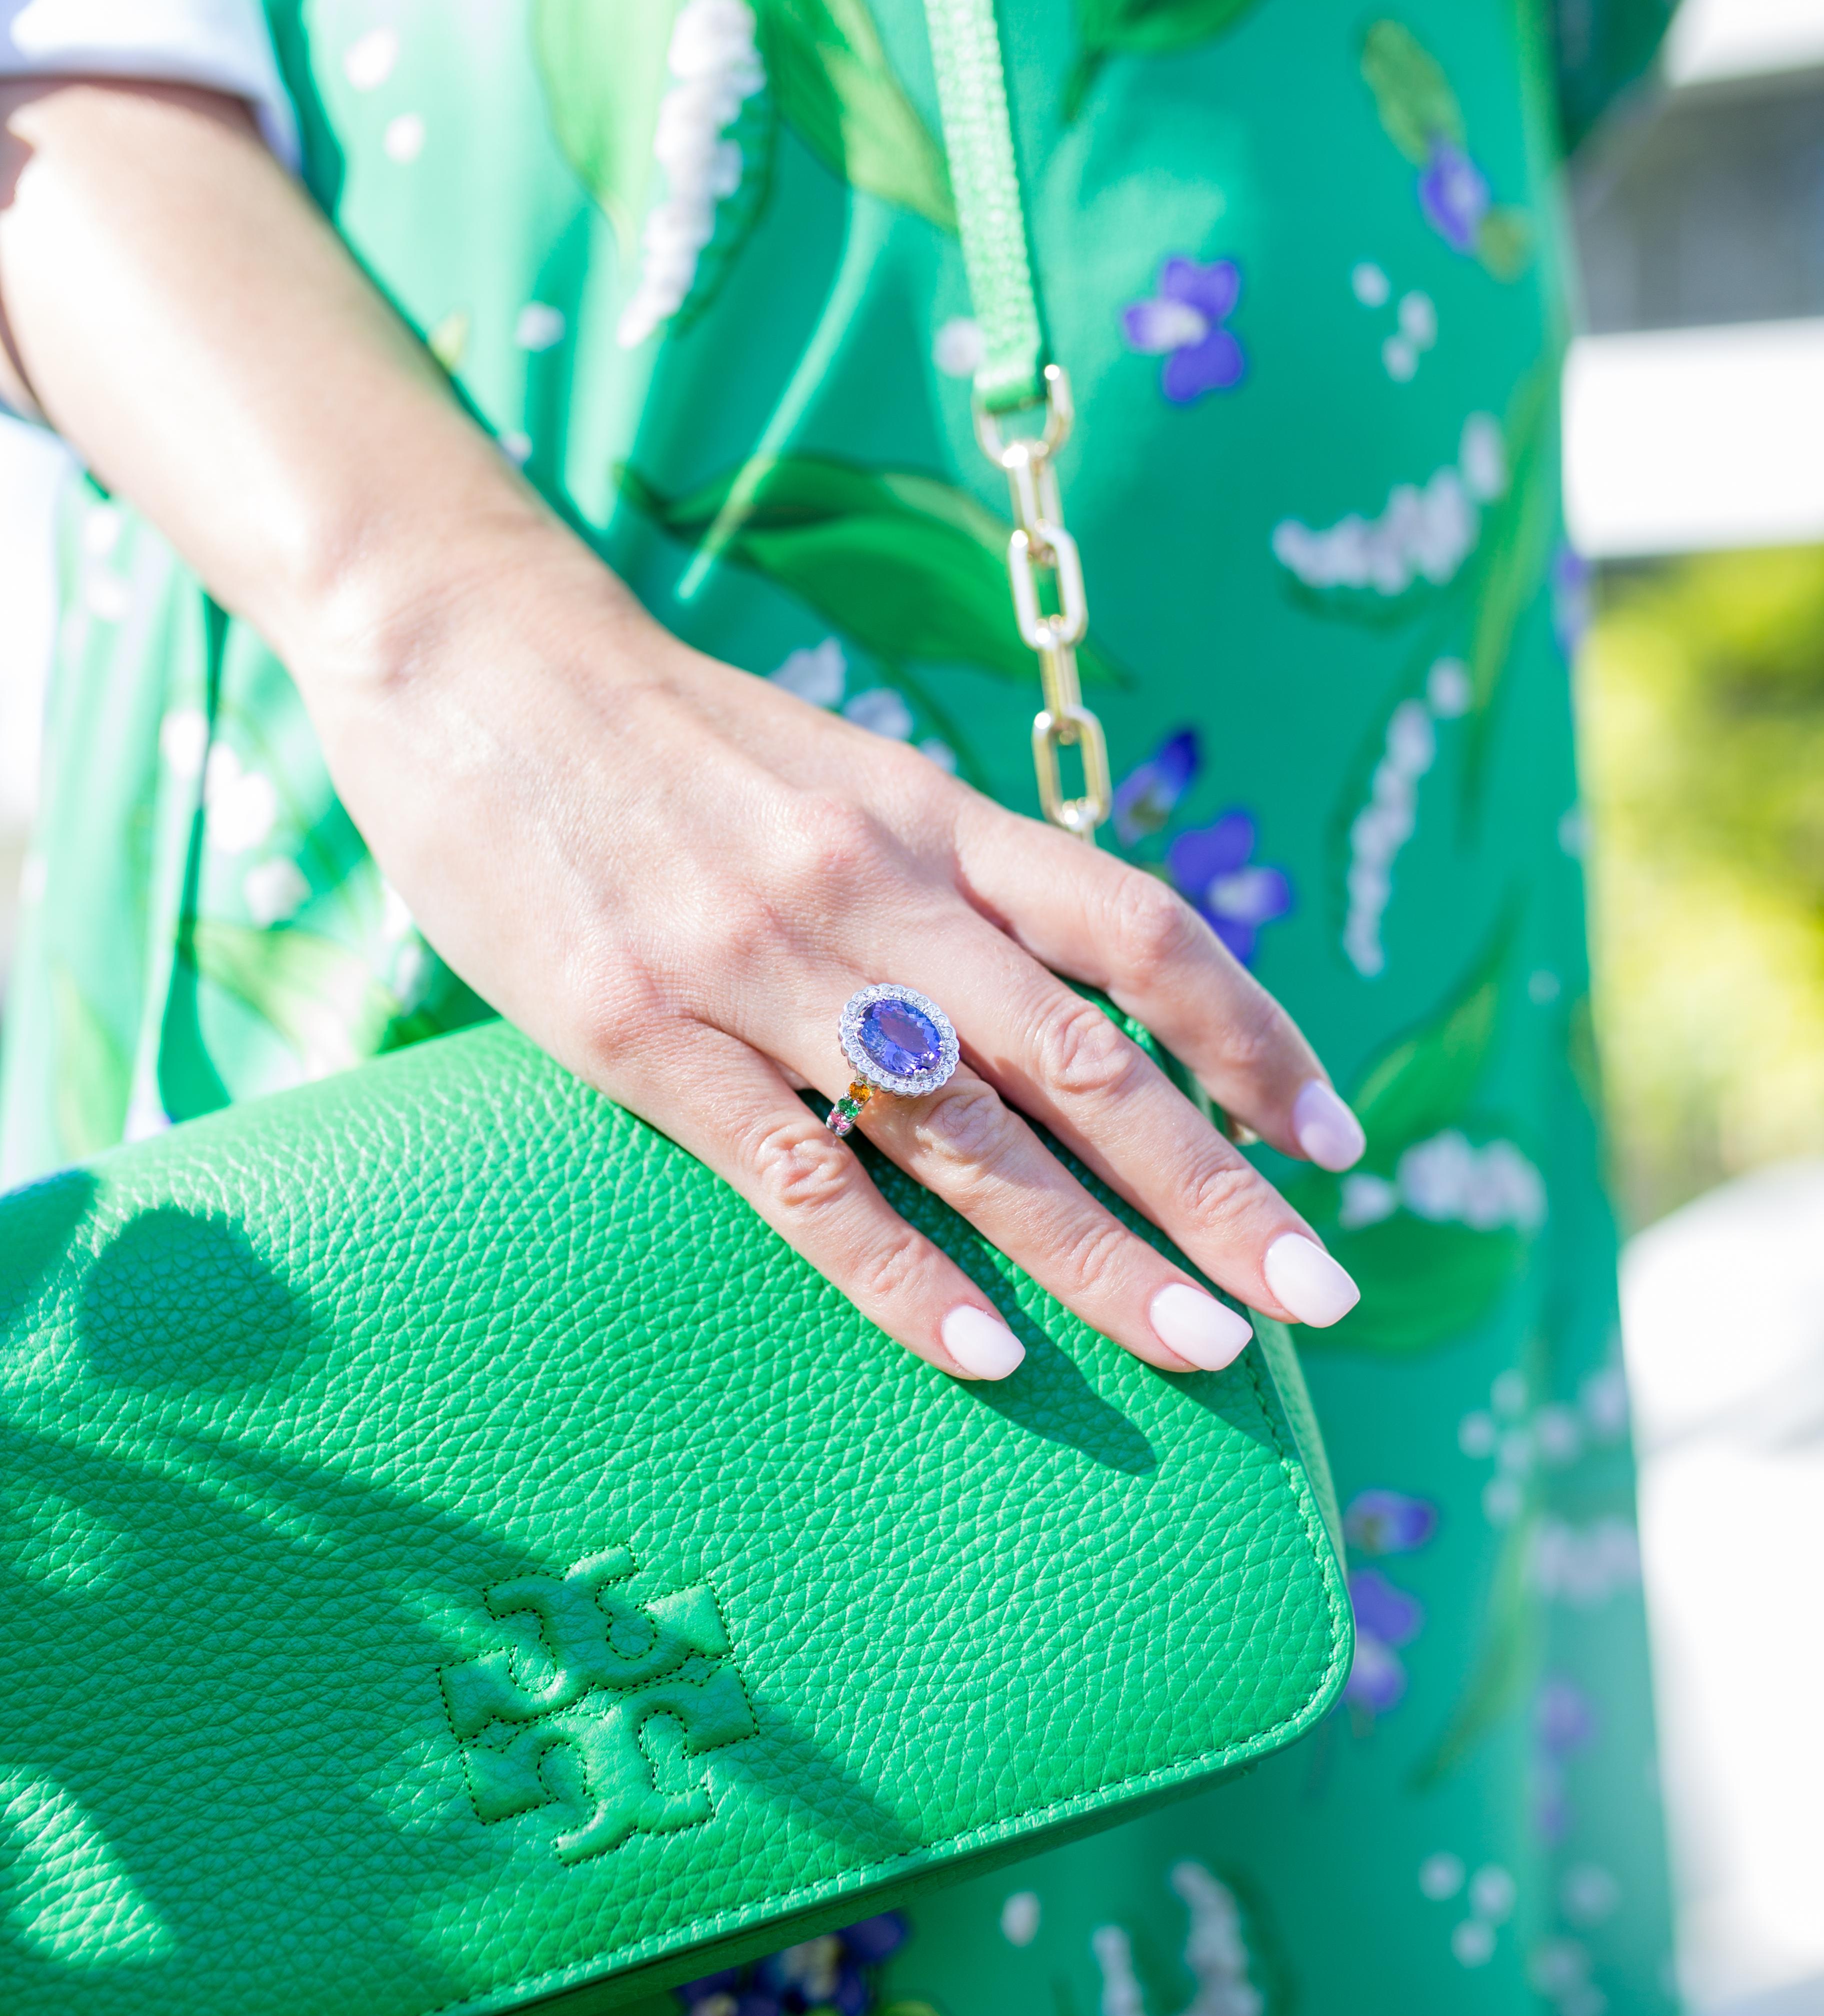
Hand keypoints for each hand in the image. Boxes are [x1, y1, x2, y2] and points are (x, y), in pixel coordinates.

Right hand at [304, 548, 1363, 1381]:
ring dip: (1096, 1253)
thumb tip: (1072, 1003)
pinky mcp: (644, 1038)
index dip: (1256, 1037)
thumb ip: (954, 882)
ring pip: (969, 1135)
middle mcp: (877, 891)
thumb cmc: (675, 740)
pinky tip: (983, 1353)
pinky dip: (900, 1273)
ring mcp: (762, 967)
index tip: (1336, 1142)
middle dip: (1217, 1188)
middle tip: (1318, 1299)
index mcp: (936, 818)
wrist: (479, 661)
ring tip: (1202, 1348)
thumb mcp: (846, 778)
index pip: (1144, 931)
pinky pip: (800, 1178)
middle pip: (1089, 1058)